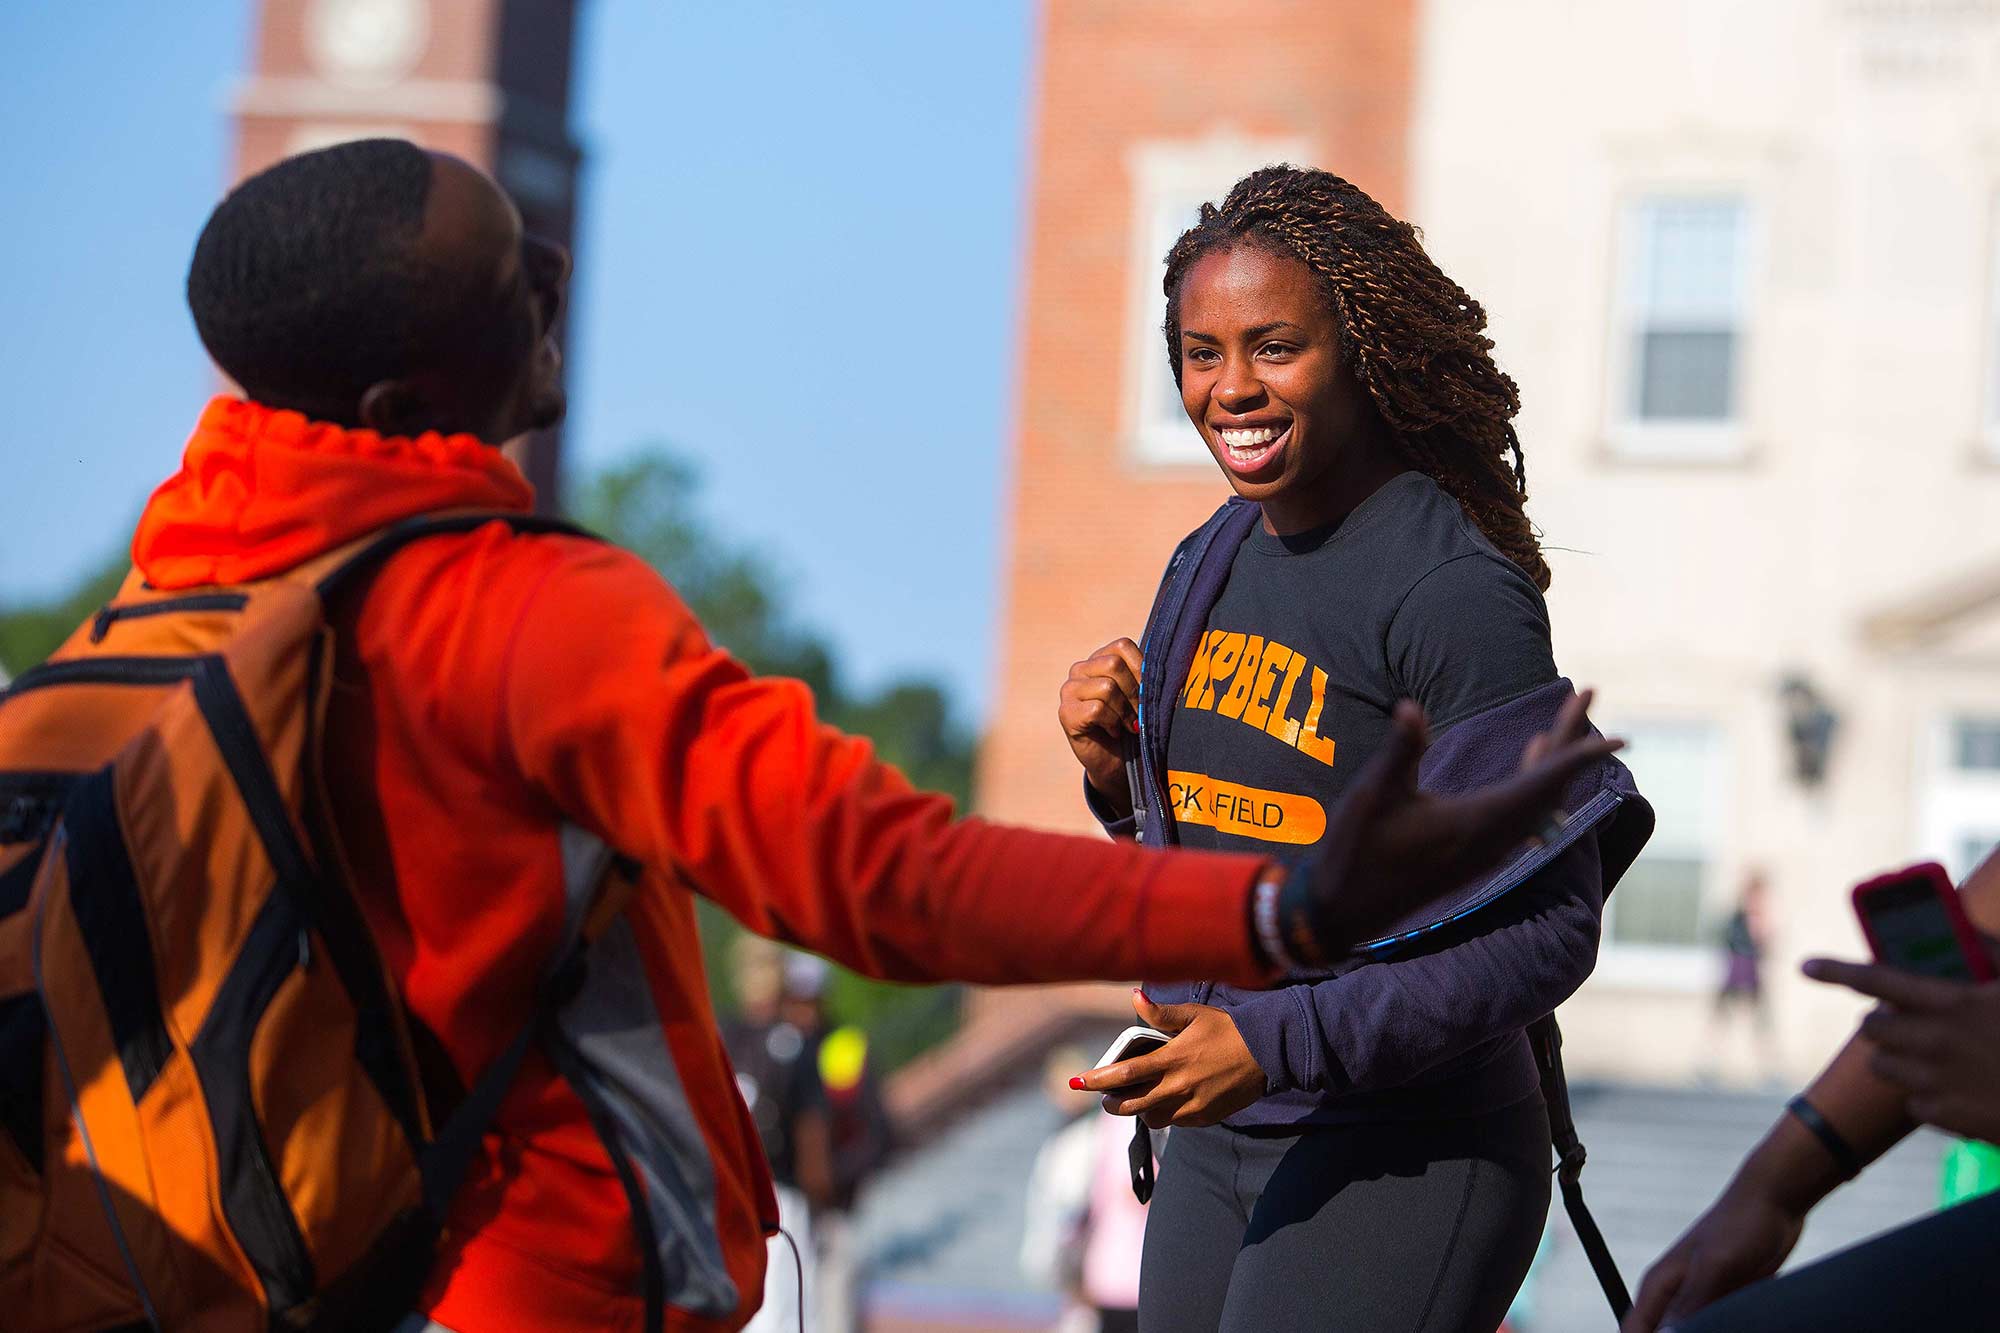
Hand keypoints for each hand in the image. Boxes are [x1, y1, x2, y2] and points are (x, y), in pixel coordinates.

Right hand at [1059, 637, 1142, 803]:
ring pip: (1106, 687)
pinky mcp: (1066, 713)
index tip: (1149, 692)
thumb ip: (1145, 677)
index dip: (1141, 668)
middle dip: (1134, 692)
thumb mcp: (1141, 696)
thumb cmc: (1132, 726)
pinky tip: (1113, 732)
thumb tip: (1164, 667)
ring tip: (1128, 725)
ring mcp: (1069, 690)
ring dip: (1125, 712)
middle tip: (1140, 714)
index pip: (1122, 646)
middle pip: (1113, 664)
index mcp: (1100, 659)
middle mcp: (1080, 670)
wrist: (1117, 763)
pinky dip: (1113, 723)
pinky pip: (1097, 709)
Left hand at [1071, 990, 1266, 1129]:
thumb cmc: (1228, 1029)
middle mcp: (1179, 1086)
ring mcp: (1192, 1106)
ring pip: (1152, 1118)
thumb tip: (1133, 997)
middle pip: (1131, 1105)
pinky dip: (1165, 1114)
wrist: (1268, 1053)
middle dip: (1111, 1103)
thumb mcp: (1194, 1015)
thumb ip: (1160, 1013)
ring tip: (1138, 1097)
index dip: (1097, 1080)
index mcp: (1172, 1059)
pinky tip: (1167, 1100)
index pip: (1124, 1074)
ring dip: (1139, 1110)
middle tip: (1105, 1097)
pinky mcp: (1205, 1118)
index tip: (1077, 1081)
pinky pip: (1175, 1122)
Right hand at [1293, 689, 1623, 960]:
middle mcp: (1493, 838)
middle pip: (1547, 784)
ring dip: (1554, 760)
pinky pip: (1523, 813)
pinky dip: (1534, 781)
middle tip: (1589, 691)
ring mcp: (1485, 849)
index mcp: (1477, 821)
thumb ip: (1400, 751)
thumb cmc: (1356, 852)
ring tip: (1561, 722)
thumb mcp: (1374, 796)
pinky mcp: (1474, 854)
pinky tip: (1530, 760)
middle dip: (1571, 738)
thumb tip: (1412, 707)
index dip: (1580, 757)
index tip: (1619, 737)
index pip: (1542, 783)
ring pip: (1537, 801)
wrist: (1343, 912)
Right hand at [1622, 1178, 1805, 1331]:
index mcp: (1660, 1284)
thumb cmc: (1739, 1223)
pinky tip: (1749, 1321)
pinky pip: (1723, 1326)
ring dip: (1713, 1331)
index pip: (1634, 1330)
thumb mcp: (1715, 1266)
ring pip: (1699, 1331)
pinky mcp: (1728, 1299)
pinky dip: (1733, 1327)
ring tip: (1734, 1317)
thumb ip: (1690, 1303)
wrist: (1775, 1200)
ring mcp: (1704, 1298)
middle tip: (1717, 1328)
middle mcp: (1677, 1294)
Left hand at [1803, 957, 1999, 1143]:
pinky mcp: (1945, 1117)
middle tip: (1909, 1021)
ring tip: (1938, 1056)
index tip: (1805, 966)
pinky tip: (1963, 1089)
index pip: (1875, 980)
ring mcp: (1937, 1082)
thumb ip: (1991, 954)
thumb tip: (1965, 927)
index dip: (1835, 971)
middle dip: (1884, 1022)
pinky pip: (1913, 1102)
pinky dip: (1929, 1096)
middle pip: (1871, 1028)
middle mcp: (1935, 1042)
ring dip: (1900, 1058)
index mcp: (1953, 1003)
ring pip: (1883, 1066)